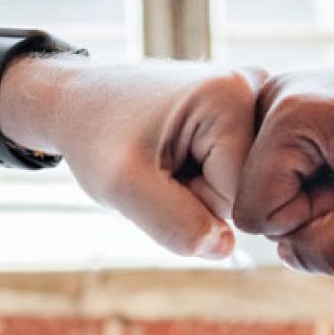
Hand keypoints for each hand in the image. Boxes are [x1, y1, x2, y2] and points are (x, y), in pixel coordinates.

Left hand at [0, 56, 263, 258]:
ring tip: (164, 157)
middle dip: (200, 194)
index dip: (194, 200)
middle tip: (157, 165)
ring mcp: (254, 97)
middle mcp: (255, 88)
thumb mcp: (122, 186)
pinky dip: (203, 175)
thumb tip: (226, 247)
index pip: (242, 193)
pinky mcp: (245, 110)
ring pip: (243, 183)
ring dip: (199, 186)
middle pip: (248, 187)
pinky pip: (237, 171)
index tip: (157, 170)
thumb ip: (175, 225)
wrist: (78, 102)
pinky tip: (177, 152)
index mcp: (233, 94)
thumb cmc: (96, 135)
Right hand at [232, 58, 333, 274]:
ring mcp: (280, 100)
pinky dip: (324, 180)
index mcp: (287, 115)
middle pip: (260, 202)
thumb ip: (333, 249)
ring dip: (322, 196)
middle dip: (316, 208)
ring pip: (274, 191)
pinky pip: (287, 174)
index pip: (256, 216)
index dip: (313, 222)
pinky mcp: (293, 108)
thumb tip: (285, 253)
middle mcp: (271, 98)